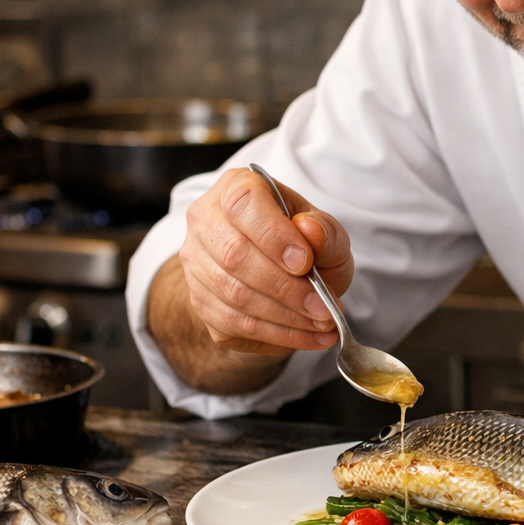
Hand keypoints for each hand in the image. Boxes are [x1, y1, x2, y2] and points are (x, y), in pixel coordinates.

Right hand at [177, 167, 353, 357]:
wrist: (280, 271)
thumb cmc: (304, 244)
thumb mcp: (327, 232)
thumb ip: (326, 231)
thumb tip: (311, 232)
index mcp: (236, 188)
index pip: (243, 204)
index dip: (273, 236)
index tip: (305, 263)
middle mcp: (205, 221)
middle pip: (235, 255)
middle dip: (286, 288)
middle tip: (324, 308)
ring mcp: (196, 263)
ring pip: (234, 294)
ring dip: (285, 316)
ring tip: (323, 324)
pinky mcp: (199, 300)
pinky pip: (233, 323)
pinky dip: (276, 334)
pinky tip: (308, 336)